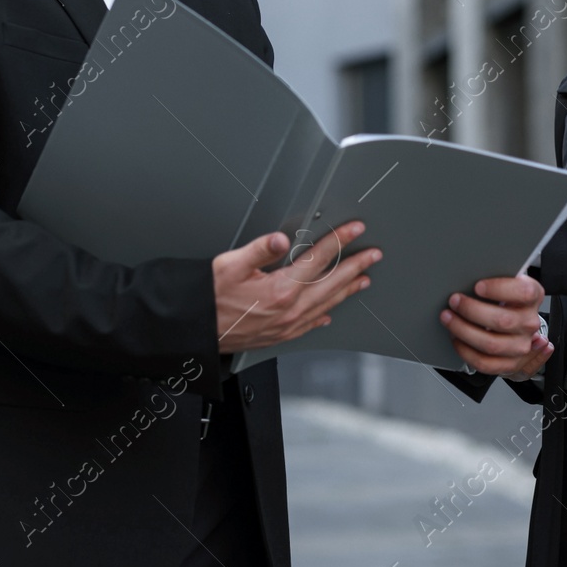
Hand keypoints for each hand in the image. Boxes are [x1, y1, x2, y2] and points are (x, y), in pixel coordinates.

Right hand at [212, 221, 380, 353]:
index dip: (340, 241)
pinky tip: (328, 313)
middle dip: (355, 266)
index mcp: (280, 289)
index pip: (319, 259)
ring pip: (325, 305)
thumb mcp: (229, 265)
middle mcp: (288, 310)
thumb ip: (259, 249)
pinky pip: (309, 325)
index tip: (355, 229)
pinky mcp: (278, 336)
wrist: (193, 331)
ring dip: (346, 290)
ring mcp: (285, 326)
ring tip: (362, 280)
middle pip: (332, 283)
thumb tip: (281, 239)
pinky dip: (323, 315)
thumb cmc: (206, 299)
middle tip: (373, 255)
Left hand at [440, 274, 551, 378]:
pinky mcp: (509, 363)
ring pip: (491, 344)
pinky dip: (466, 351)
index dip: (499, 289)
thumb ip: (495, 274)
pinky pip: (485, 362)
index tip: (478, 286)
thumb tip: (470, 271)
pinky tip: (456, 338)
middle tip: (454, 301)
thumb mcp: (506, 280)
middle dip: (472, 310)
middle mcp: (530, 322)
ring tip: (448, 318)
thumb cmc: (506, 296)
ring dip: (464, 330)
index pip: (524, 293)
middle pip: (503, 320)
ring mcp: (521, 345)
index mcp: (533, 297)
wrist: (517, 323)